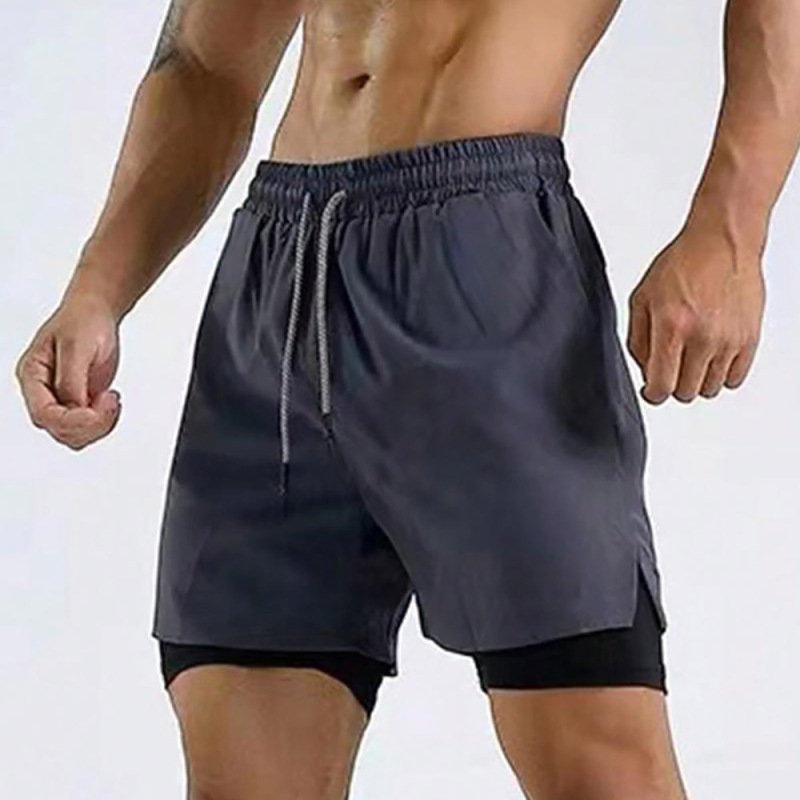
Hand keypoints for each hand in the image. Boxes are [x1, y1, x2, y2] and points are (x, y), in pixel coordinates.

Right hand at [16, 291, 121, 448]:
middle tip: (110, 400)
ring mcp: (61, 399)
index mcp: (32, 376)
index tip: (98, 409)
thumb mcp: (77, 346)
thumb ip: (73, 380)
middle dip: (89, 424)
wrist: (96, 313)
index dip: (72, 420)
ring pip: (74, 435)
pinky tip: (111, 402)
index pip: (44, 414)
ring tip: (111, 399)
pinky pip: (88, 428)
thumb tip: (75, 407)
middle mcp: (42, 392)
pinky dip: (104, 422)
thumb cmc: (83, 321)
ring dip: (99, 426)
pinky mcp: (79, 402)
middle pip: (59, 430)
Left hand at [627, 220, 765, 404]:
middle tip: (672, 365)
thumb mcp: (641, 299)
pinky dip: (721, 373)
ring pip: (710, 389)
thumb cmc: (682, 265)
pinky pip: (734, 379)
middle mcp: (703, 337)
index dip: (653, 393)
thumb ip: (637, 341)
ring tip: (692, 355)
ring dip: (698, 379)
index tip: (652, 389)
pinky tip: (712, 355)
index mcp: (671, 327)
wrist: (721, 243)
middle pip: (685, 393)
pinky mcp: (750, 339)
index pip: (662, 387)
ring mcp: (729, 340)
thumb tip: (645, 373)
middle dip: (673, 384)